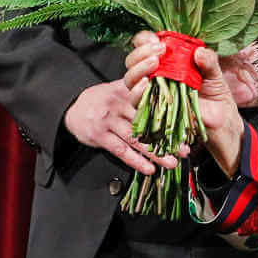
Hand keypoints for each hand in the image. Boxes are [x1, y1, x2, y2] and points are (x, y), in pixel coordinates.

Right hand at [62, 45, 178, 174]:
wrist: (71, 108)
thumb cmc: (102, 99)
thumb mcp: (118, 88)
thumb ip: (140, 89)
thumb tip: (169, 91)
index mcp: (125, 89)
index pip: (150, 96)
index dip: (167, 104)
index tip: (184, 115)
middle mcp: (118, 104)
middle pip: (147, 121)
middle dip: (168, 136)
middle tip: (185, 147)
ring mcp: (109, 121)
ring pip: (136, 139)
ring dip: (156, 153)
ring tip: (172, 162)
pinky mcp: (100, 136)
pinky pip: (121, 150)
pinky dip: (136, 160)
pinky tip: (149, 168)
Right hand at [124, 33, 245, 173]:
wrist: (219, 116)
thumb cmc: (214, 90)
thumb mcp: (214, 72)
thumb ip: (208, 60)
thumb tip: (199, 52)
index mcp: (165, 59)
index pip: (144, 45)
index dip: (144, 40)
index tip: (155, 39)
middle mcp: (153, 74)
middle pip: (132, 60)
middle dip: (141, 52)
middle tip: (159, 50)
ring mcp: (150, 92)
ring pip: (130, 79)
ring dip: (138, 69)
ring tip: (154, 63)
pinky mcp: (151, 110)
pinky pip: (136, 101)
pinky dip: (137, 92)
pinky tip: (146, 84)